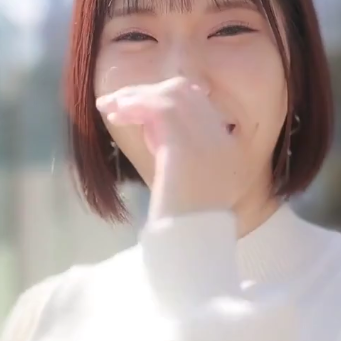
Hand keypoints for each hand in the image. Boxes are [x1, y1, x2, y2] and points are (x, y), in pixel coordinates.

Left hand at [96, 77, 244, 220]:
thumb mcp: (184, 185)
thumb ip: (177, 154)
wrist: (186, 249)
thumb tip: (150, 125)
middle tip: (119, 102)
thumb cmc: (181, 228)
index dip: (170, 99)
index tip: (142, 107)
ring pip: (173, 95)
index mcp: (230, 154)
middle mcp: (224, 143)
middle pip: (188, 94)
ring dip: (137, 95)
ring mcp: (209, 142)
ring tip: (110, 106)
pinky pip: (160, 109)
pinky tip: (117, 114)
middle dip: (150, 92)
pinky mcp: (186, 147)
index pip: (203, 106)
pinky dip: (136, 104)